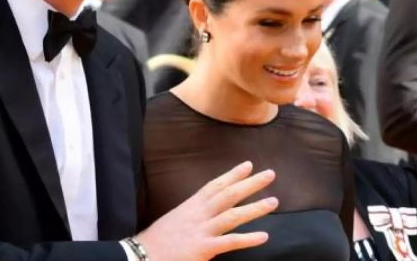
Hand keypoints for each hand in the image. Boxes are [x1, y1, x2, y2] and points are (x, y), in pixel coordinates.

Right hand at [135, 161, 278, 260]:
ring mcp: (202, 230)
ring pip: (233, 215)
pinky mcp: (203, 248)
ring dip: (255, 208)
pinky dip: (247, 239)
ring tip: (274, 202)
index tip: (248, 165)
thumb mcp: (176, 219)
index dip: (232, 174)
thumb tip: (206, 213)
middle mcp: (198, 214)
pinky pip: (230, 242)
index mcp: (191, 206)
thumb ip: (193, 215)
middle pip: (228, 195)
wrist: (142, 254)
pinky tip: (263, 236)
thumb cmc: (158, 240)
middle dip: (250, 183)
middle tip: (270, 174)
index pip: (215, 185)